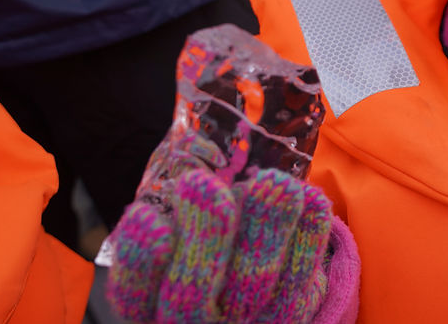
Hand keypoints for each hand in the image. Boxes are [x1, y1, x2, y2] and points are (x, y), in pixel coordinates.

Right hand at [107, 167, 334, 323]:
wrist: (254, 306)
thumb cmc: (204, 255)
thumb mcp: (177, 238)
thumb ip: (176, 204)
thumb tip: (193, 141)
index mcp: (151, 309)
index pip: (134, 295)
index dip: (138, 263)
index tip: (150, 219)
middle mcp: (191, 323)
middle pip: (191, 294)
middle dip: (201, 235)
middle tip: (202, 185)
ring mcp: (244, 323)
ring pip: (253, 284)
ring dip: (265, 229)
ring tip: (275, 182)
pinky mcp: (288, 316)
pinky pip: (301, 283)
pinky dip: (308, 238)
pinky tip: (312, 200)